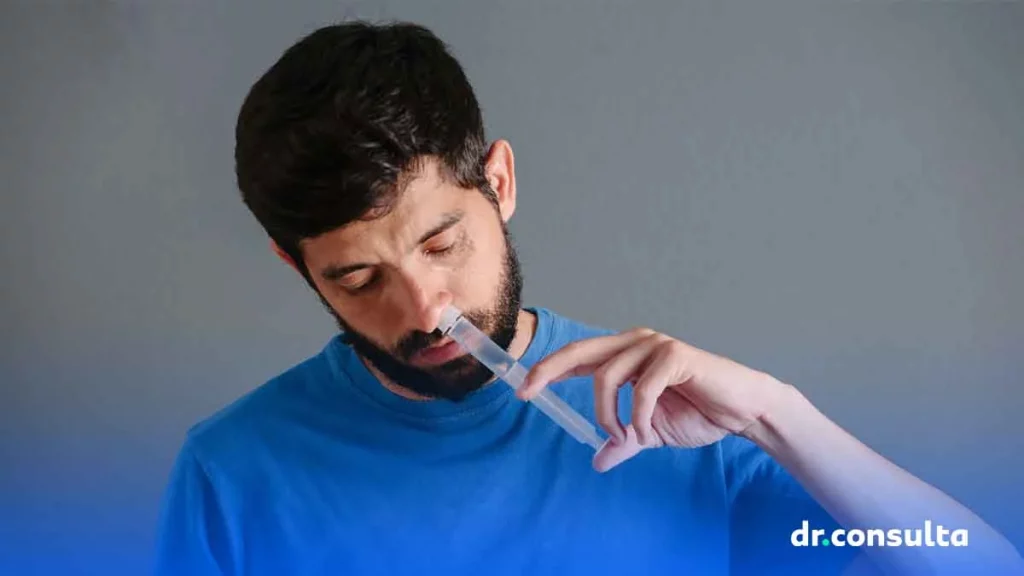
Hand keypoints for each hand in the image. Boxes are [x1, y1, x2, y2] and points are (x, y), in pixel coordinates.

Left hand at [519, 327, 788, 471]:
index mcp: (626, 356)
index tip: (522, 389)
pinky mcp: (676, 355)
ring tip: (625, 437)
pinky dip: (639, 416)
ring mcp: (655, 346)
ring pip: (607, 377)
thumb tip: (597, 461)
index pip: (578, 357)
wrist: (742, 412)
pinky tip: (647, 432)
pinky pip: (642, 388)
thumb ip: (624, 441)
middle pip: (581, 351)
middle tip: (528, 391)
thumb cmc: (699, 413)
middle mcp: (636, 343)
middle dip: (549, 370)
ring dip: (609, 415)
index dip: (548, 370)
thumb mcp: (651, 432)